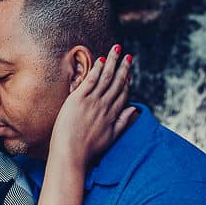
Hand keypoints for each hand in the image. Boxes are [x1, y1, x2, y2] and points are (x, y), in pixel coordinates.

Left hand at [51, 44, 135, 168]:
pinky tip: (101, 59)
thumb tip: (134, 109)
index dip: (126, 82)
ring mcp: (92, 102)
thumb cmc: (88, 150)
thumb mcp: (111, 138)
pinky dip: (97, 69)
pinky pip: (91, 80)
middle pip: (117, 82)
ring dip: (113, 62)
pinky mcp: (79, 99)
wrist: (71, 155)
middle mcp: (105, 106)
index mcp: (113, 116)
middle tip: (128, 56)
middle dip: (123, 68)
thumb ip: (123, 122)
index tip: (128, 72)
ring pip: (106, 77)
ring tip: (117, 50)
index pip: (123, 94)